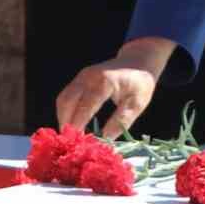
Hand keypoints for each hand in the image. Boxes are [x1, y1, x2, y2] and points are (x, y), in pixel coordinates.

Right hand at [54, 38, 174, 138]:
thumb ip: (121, 121)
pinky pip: (67, 95)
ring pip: (64, 99)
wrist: (139, 60)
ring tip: (71, 135)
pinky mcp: (80, 78)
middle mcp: (89, 77)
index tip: (77, 143)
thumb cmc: (140, 83)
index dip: (78, 126)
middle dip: (66, 123)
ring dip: (64, 117)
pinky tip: (73, 123)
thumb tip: (104, 139)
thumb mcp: (137, 103)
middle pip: (67, 102)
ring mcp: (82, 76)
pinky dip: (66, 110)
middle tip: (71, 142)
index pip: (84, 107)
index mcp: (104, 82)